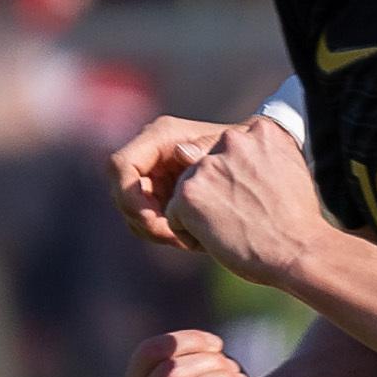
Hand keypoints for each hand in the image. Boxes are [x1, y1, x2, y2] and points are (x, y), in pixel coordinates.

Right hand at [109, 114, 233, 250]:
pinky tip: (194, 239)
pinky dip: (167, 233)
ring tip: (193, 240)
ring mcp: (151, 177)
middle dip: (147, 222)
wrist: (255, 157)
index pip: (121, 166)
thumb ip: (207, 148)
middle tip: (178, 238)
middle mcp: (149, 155)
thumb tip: (183, 152)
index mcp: (159, 136)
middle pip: (124, 196)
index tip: (155, 221)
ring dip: (158, 232)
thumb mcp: (230, 145)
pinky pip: (149, 222)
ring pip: (134, 214)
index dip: (130, 196)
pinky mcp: (159, 197)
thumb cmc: (243, 146)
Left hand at [162, 115, 333, 286]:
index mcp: (260, 129)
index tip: (259, 195)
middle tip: (246, 213)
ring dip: (203, 210)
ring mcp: (208, 164)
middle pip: (207, 165)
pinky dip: (189, 231)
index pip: (231, 149)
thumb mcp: (288, 169)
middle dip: (218, 190)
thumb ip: (260, 154)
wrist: (298, 250)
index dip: (240, 177)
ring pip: (188, 188)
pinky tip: (219, 238)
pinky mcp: (188, 192)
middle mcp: (233, 139)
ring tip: (234, 226)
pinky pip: (173, 214)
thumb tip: (230, 152)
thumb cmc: (296, 219)